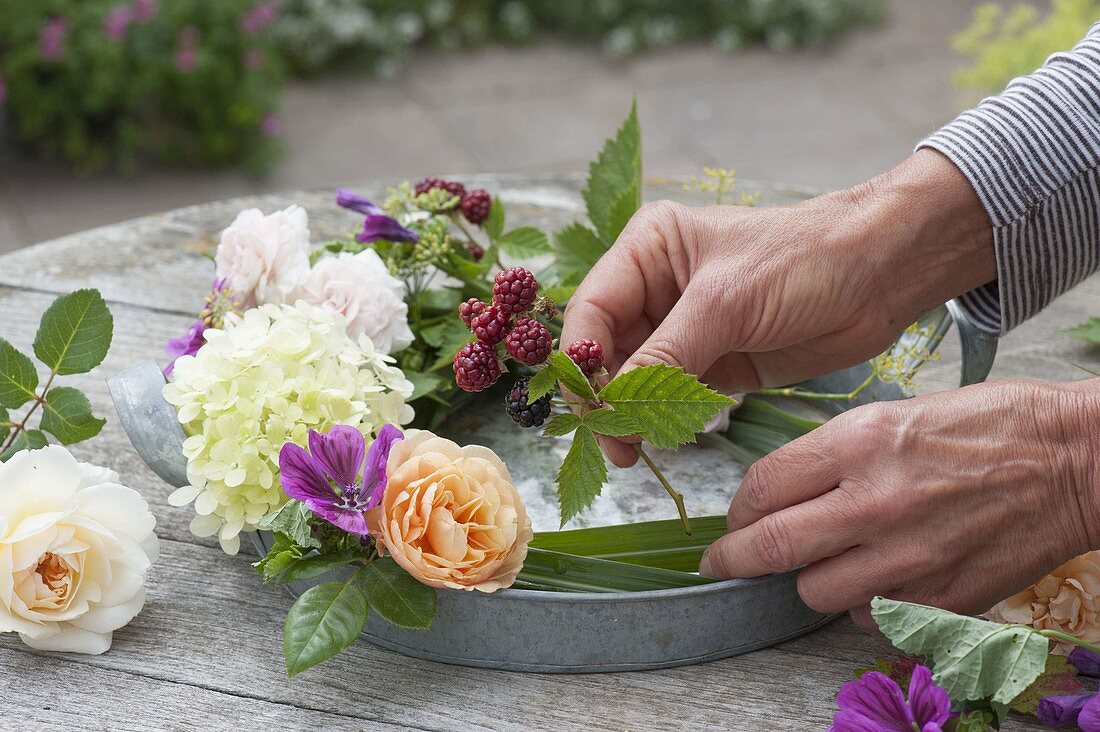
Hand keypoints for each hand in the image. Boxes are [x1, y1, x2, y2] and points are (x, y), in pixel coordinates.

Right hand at [561, 150, 993, 466]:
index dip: (583, 360)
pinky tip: (657, 443)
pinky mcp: (711, 363)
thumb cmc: (803, 261)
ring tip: (631, 451)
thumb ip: (666, 356)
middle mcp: (655, 288)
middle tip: (612, 442)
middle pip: (605, 350)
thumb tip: (613, 407)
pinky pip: (669, 398)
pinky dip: (660, 422)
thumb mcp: (726, 303)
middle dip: (605, 396)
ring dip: (629, 415)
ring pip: (633, 379)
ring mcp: (682, 328)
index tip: (589, 408)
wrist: (880, 276)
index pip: (592, 309)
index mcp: (648, 250)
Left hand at [701, 378, 1099, 626]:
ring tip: (829, 557)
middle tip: (722, 562)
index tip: (733, 520)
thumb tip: (780, 491)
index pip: (763, 486)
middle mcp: (875, 501)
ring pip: (815, 591)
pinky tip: (880, 575)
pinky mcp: (941, 596)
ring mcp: (909, 555)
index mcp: (860, 443)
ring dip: (808, 577)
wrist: (1071, 460)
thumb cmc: (986, 425)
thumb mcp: (894, 414)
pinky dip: (862, 602)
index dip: (737, 509)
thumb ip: (830, 455)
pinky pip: (870, 617)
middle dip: (734, 558)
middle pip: (772, 547)